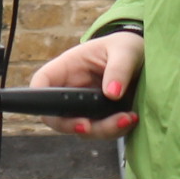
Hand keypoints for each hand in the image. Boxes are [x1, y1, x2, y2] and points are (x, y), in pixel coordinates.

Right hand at [27, 31, 142, 136]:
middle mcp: (72, 90)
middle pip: (57, 116)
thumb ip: (119, 69)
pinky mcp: (101, 118)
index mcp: (67, 67)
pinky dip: (116, 130)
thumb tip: (112, 94)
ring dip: (103, 130)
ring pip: (82, 129)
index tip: (53, 110)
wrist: (142, 58)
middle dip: (73, 125)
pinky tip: (131, 118)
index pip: (42, 83)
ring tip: (127, 118)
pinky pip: (102, 132)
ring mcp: (85, 107)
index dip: (37, 98)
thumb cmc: (125, 47)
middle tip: (89, 126)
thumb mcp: (125, 50)